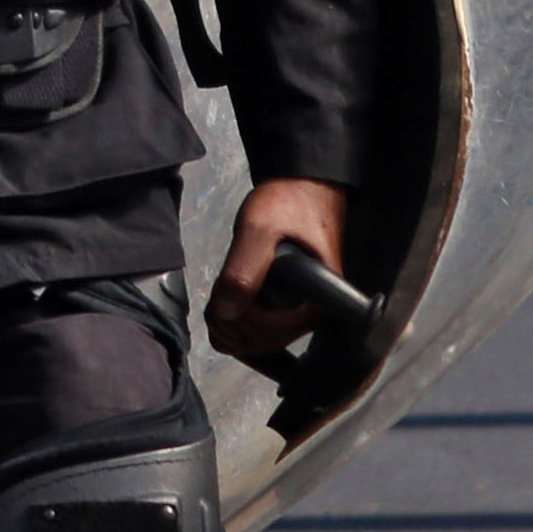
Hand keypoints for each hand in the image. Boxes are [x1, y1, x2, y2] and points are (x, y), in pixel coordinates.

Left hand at [203, 177, 351, 366]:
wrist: (301, 188)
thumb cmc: (286, 204)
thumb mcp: (259, 228)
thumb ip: (243, 269)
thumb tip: (225, 313)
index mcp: (316, 301)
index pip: (269, 335)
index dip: (240, 320)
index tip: (224, 296)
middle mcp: (313, 314)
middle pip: (261, 343)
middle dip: (229, 324)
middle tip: (215, 293)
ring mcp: (301, 313)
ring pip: (257, 342)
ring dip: (229, 326)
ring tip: (219, 296)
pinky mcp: (290, 308)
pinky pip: (258, 332)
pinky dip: (235, 325)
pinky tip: (226, 304)